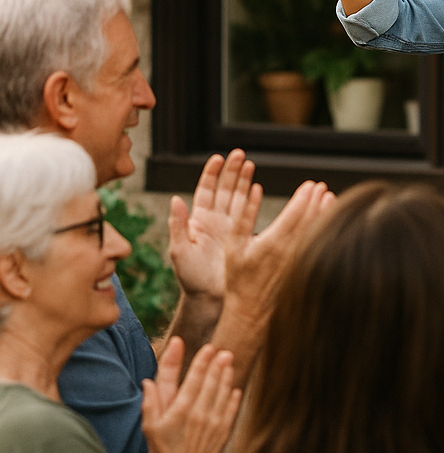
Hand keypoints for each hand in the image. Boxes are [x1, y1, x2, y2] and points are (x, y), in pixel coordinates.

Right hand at [141, 338, 241, 452]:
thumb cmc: (163, 452)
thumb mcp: (150, 428)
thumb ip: (150, 403)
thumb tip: (148, 381)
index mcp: (181, 411)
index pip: (194, 380)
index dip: (201, 362)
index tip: (208, 348)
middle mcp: (199, 415)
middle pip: (211, 383)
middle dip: (218, 365)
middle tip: (223, 351)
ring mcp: (213, 423)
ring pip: (223, 393)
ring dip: (226, 377)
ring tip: (228, 363)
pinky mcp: (223, 431)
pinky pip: (231, 409)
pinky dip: (233, 398)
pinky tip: (234, 388)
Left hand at [167, 150, 261, 299]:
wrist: (210, 298)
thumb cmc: (190, 277)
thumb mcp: (179, 250)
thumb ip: (178, 225)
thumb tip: (175, 199)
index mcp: (199, 221)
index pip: (206, 191)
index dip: (212, 174)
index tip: (218, 158)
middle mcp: (216, 221)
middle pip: (225, 189)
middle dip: (232, 171)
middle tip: (240, 155)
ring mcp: (230, 228)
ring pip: (238, 198)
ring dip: (244, 181)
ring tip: (250, 164)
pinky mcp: (242, 236)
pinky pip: (248, 214)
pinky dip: (253, 200)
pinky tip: (258, 189)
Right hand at [220, 179, 333, 330]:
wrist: (250, 310)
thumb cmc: (240, 277)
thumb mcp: (234, 244)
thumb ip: (245, 215)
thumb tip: (255, 189)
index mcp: (273, 241)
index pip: (295, 212)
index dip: (305, 196)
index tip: (311, 184)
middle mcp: (290, 250)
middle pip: (310, 219)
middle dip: (318, 200)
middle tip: (322, 186)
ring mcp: (300, 261)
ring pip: (317, 232)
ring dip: (325, 213)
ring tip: (330, 197)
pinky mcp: (305, 269)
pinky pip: (317, 245)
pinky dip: (324, 231)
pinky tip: (328, 222)